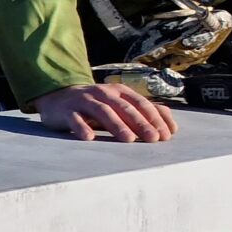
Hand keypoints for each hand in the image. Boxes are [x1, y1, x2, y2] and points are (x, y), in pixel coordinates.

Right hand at [33, 83, 178, 141]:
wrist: (59, 97)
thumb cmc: (97, 104)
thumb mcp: (121, 104)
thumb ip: (144, 113)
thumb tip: (172, 127)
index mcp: (121, 91)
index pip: (142, 104)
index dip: (155, 118)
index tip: (166, 135)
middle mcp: (105, 93)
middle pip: (126, 108)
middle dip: (141, 123)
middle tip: (153, 139)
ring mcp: (85, 100)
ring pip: (103, 112)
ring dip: (117, 126)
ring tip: (129, 140)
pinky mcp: (67, 110)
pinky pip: (75, 119)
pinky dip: (82, 127)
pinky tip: (90, 137)